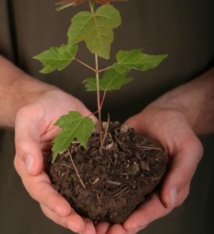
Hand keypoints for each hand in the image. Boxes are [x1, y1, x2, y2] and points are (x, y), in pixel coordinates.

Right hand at [14, 89, 96, 233]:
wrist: (54, 101)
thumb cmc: (38, 108)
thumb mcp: (29, 119)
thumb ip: (26, 142)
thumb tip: (31, 167)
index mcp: (34, 166)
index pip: (42, 190)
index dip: (53, 203)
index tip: (68, 213)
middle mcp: (51, 173)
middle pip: (58, 201)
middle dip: (71, 218)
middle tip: (89, 231)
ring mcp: (69, 169)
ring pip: (75, 197)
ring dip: (87, 213)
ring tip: (101, 227)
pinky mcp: (85, 161)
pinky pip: (91, 180)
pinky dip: (99, 194)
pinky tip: (112, 204)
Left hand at [96, 106, 202, 233]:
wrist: (160, 114)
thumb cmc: (177, 129)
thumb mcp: (188, 148)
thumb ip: (182, 172)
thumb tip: (169, 199)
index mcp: (168, 187)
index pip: (155, 208)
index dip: (141, 218)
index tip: (126, 227)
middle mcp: (149, 186)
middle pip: (135, 209)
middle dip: (119, 223)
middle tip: (101, 233)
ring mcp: (133, 176)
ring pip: (119, 199)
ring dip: (105, 212)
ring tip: (89, 221)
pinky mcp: (120, 165)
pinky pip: (109, 179)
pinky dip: (99, 190)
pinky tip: (85, 195)